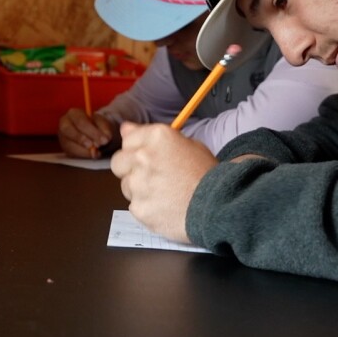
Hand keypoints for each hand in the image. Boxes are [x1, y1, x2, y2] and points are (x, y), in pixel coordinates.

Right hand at [57, 108, 117, 157]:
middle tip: (97, 146)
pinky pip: (72, 153)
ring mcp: (62, 136)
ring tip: (97, 152)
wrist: (89, 130)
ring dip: (84, 150)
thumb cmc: (95, 124)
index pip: (81, 122)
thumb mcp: (102, 123)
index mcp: (73, 113)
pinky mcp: (64, 147)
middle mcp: (64, 123)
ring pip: (69, 145)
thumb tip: (105, 139)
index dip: (92, 132)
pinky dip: (83, 155)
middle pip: (70, 131)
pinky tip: (92, 154)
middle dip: (84, 140)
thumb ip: (105, 129)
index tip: (104, 140)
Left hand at [110, 122, 217, 242]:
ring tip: (164, 193)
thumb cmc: (207, 175)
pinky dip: (146, 207)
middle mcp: (143, 157)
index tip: (146, 155)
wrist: (219, 206)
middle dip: (130, 167)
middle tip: (151, 175)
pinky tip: (165, 206)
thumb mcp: (189, 145)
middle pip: (119, 161)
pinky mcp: (138, 207)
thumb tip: (126, 129)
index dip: (137, 148)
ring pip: (126, 185)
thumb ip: (153, 136)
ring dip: (139, 189)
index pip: (128, 138)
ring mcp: (138, 184)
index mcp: (157, 137)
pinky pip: (134, 205)